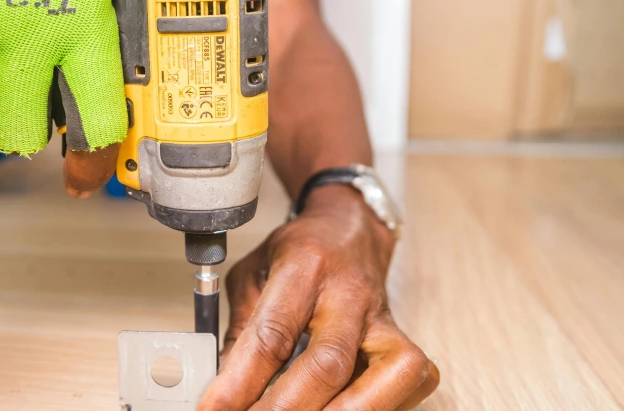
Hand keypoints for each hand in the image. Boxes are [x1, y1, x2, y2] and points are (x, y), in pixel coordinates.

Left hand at [200, 185, 438, 409]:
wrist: (349, 230)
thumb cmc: (299, 254)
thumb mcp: (252, 276)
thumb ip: (238, 331)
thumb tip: (223, 390)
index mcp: (305, 267)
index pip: (272, 334)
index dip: (241, 381)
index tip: (215, 409)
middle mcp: (350, 293)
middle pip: (327, 364)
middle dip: (285, 408)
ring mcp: (383, 319)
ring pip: (384, 377)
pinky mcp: (404, 341)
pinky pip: (408, 383)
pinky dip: (377, 407)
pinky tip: (345, 409)